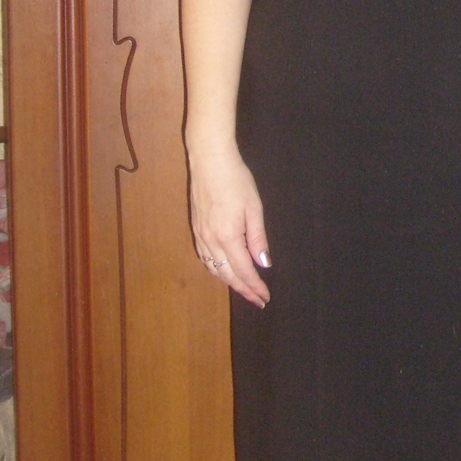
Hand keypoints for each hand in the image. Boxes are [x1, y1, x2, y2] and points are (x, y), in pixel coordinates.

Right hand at [188, 139, 270, 307]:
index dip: (254, 286)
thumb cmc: (236, 180)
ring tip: (244, 288)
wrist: (209, 160)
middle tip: (257, 300)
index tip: (265, 298)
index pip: (243, 271)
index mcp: (228, 236)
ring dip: (229, 281)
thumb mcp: (254, 207)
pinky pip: (205, 258)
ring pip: (214, 268)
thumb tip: (263, 264)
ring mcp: (200, 236)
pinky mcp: (196, 229)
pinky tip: (224, 269)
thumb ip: (258, 238)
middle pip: (227, 275)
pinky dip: (216, 269)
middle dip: (243, 289)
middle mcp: (210, 241)